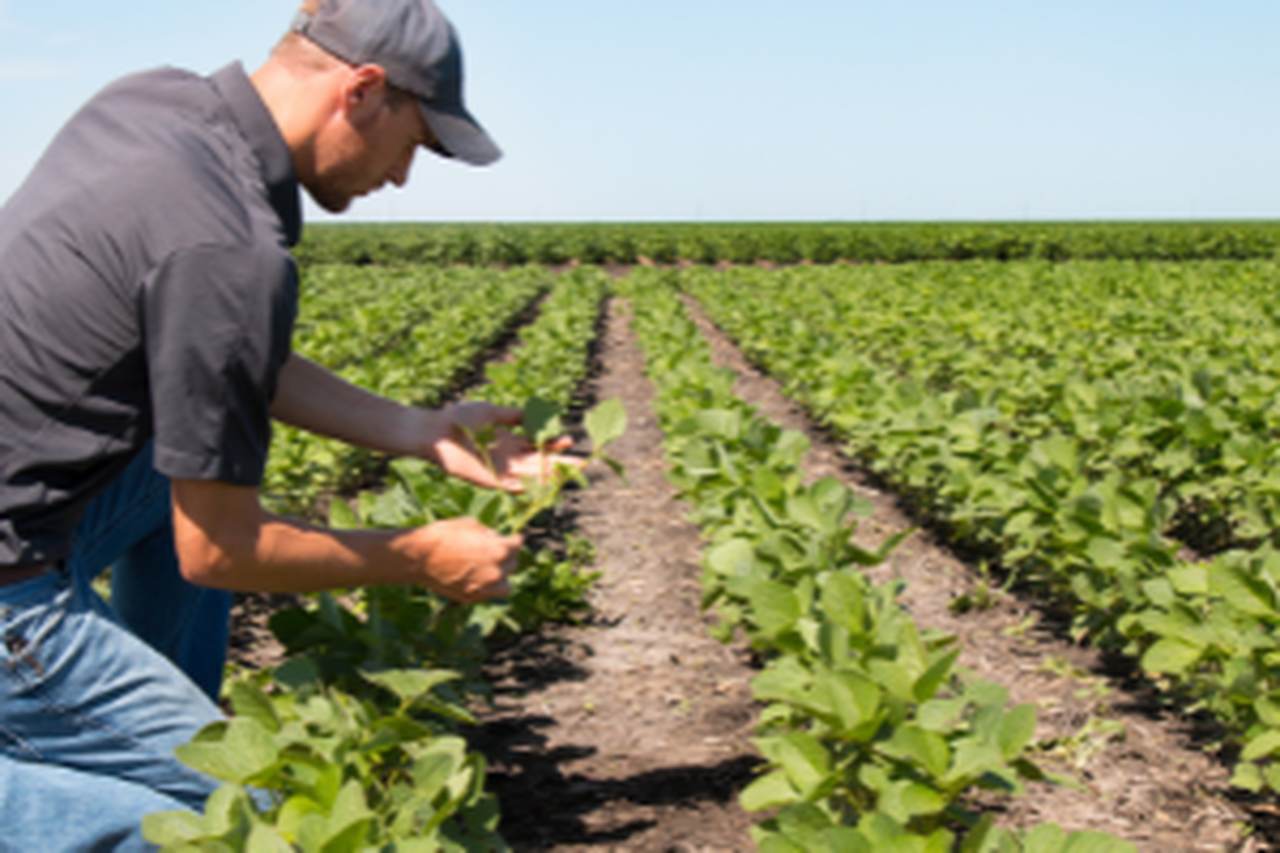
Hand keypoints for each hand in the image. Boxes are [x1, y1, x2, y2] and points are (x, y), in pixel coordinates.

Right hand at [401, 517, 521, 602]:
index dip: (514, 540)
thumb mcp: (470, 524)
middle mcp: (497, 571)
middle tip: (496, 552)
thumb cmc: (443, 535)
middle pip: (513, 564)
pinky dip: (487, 587)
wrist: (420, 558)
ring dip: (501, 577)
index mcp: (500, 549)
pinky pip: (488, 594)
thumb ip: (488, 533)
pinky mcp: (472, 597)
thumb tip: (495, 538)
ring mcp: (485, 587)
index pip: (518, 544)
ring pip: (505, 586)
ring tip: (491, 570)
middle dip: (506, 557)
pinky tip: (478, 578)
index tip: (513, 538)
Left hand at [426, 401, 584, 492]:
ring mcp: (499, 470)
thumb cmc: (460, 418)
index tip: (570, 439)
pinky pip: (509, 488)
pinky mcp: (488, 481)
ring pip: (530, 476)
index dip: (555, 443)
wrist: (437, 431)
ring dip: (548, 476)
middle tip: (583, 463)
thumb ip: (513, 415)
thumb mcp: (492, 412)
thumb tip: (536, 414)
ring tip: (567, 475)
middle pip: (540, 463)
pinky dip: (522, 488)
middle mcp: (509, 458)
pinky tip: (538, 486)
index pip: (539, 445)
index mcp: (511, 441)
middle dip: (561, 463)